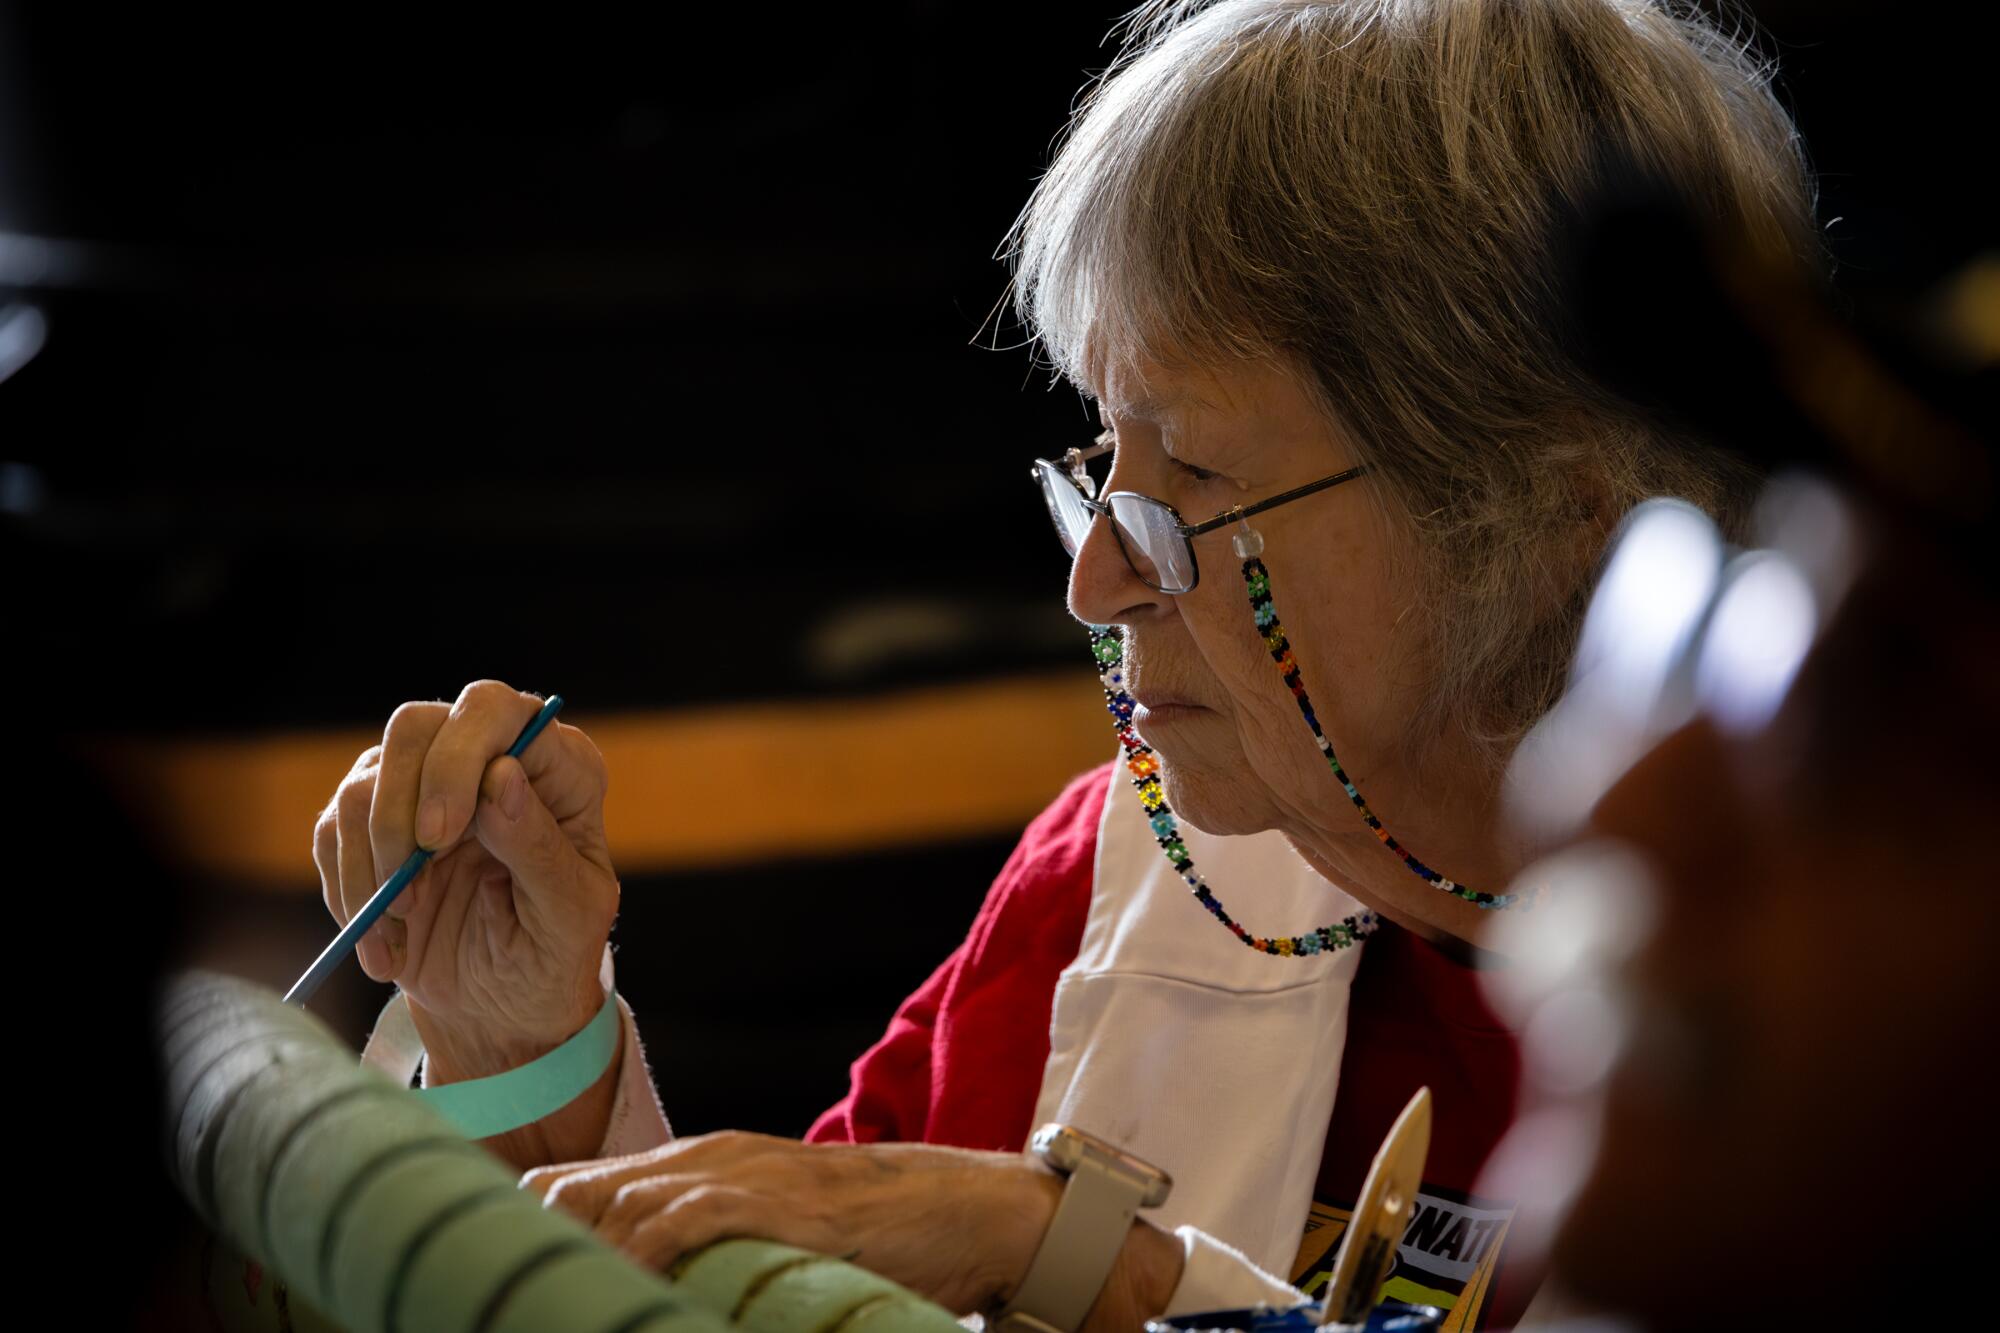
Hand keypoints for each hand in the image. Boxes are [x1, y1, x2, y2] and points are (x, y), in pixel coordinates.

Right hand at [312, 680, 618, 1061]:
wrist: (504, 1006)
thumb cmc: (552, 953)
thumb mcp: (569, 915)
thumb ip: (540, 847)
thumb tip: (502, 776)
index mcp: (554, 765)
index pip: (491, 710)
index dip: (456, 760)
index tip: (439, 837)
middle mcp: (486, 758)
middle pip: (413, 728)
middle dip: (398, 811)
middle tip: (409, 892)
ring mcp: (424, 787)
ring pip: (362, 784)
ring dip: (372, 868)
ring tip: (404, 931)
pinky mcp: (375, 825)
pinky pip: (334, 835)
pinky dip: (350, 896)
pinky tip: (387, 945)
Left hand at [521, 1133, 1186, 1326]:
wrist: (959, 1208)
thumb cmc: (866, 1234)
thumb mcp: (766, 1230)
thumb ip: (704, 1246)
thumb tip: (642, 1290)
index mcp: (693, 1166)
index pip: (568, 1188)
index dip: (521, 1235)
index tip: (491, 1285)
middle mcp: (701, 1160)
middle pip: (568, 1194)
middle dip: (528, 1251)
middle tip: (505, 1304)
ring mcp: (735, 1176)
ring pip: (610, 1207)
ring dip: (572, 1265)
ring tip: (546, 1309)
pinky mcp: (771, 1204)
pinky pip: (679, 1224)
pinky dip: (637, 1259)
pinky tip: (619, 1292)